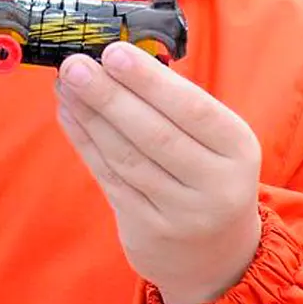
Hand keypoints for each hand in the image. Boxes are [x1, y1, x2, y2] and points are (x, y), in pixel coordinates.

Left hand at [56, 42, 261, 303]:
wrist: (215, 251)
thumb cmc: (206, 167)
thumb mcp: (213, 136)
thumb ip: (172, 99)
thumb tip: (113, 57)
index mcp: (238, 147)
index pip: (192, 108)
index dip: (149, 81)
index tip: (113, 52)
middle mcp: (216, 185)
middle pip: (154, 135)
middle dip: (108, 95)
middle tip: (74, 64)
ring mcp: (182, 214)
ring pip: (126, 157)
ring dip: (89, 116)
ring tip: (65, 84)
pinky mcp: (148, 231)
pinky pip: (109, 178)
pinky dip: (85, 142)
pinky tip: (69, 114)